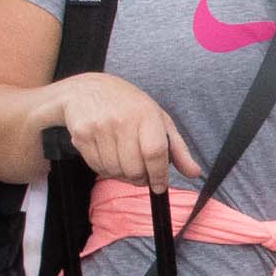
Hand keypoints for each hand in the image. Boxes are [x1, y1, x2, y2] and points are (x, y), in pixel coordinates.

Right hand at [54, 73, 202, 189]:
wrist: (86, 89)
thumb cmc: (129, 106)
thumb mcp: (159, 119)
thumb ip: (177, 148)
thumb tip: (194, 173)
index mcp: (145, 115)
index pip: (154, 153)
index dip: (158, 175)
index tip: (159, 186)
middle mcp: (121, 121)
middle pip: (134, 168)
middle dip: (141, 179)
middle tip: (142, 176)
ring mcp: (99, 128)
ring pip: (115, 171)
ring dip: (123, 176)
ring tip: (125, 163)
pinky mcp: (81, 136)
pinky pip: (97, 167)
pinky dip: (106, 170)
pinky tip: (109, 157)